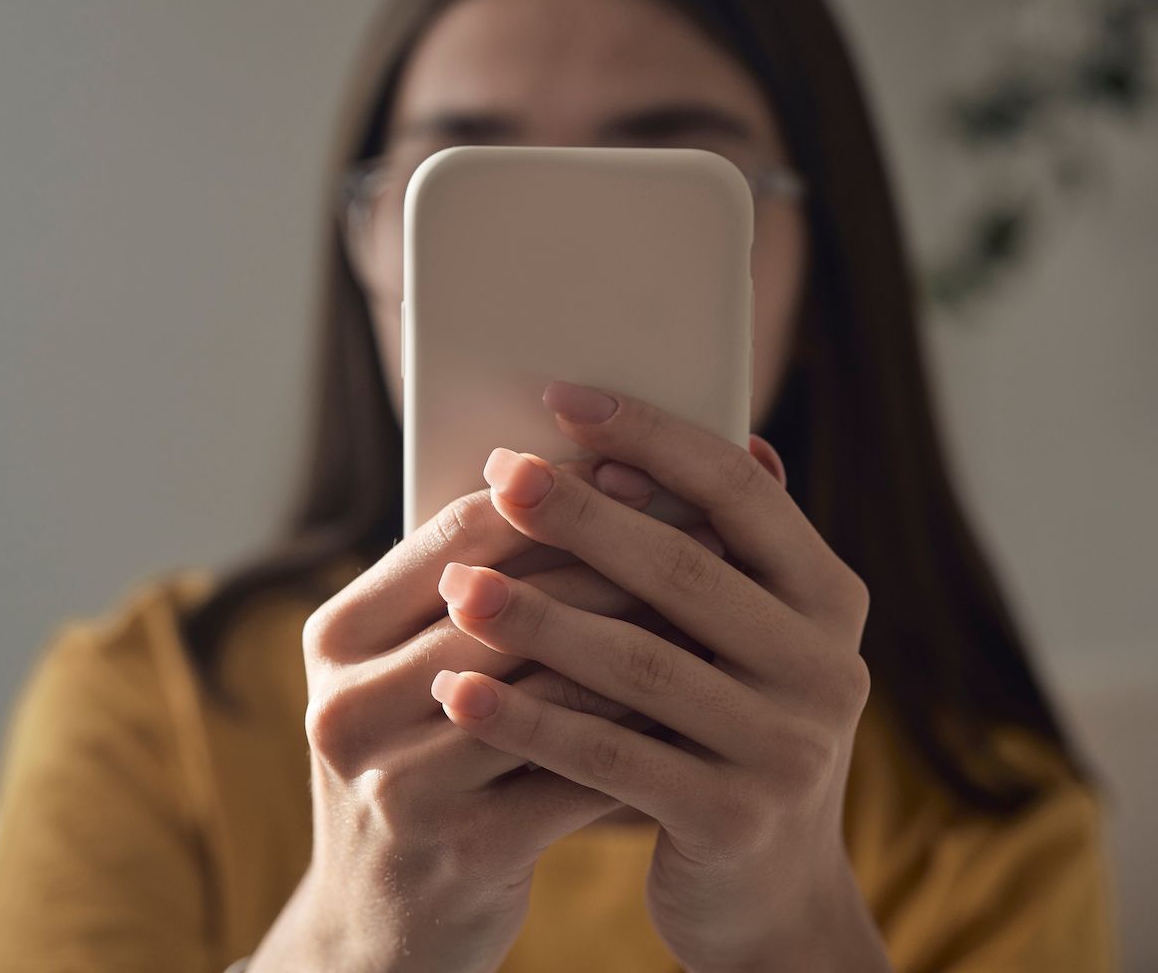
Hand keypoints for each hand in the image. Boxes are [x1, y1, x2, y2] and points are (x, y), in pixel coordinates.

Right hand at [254, 449, 724, 972]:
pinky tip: (691, 702)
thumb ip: (473, 589)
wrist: (379, 925)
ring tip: (712, 609)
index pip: (457, 533)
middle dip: (616, 562)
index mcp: (336, 635)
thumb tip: (591, 488)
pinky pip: (574, 770)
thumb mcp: (407, 673)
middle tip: (702, 532)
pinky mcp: (460, 851)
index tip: (636, 470)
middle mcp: (347, 704)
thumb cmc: (416, 763)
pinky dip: (638, 730)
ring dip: (643, 642)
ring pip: (550, 684)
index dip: (554, 496)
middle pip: (508, 601)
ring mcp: (397, 785)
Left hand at [429, 381, 890, 972]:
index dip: (652, 437)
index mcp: (829, 594)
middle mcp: (827, 665)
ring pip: (640, 663)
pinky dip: (528, 718)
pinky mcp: (733, 820)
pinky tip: (458, 690)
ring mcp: (789, 748)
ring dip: (537, 617)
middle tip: (499, 473)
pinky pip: (611, 756)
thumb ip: (718, 548)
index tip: (563, 398)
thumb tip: (675, 439)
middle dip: (581, 517)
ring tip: (457, 584)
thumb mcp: (746, 634)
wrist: (768, 889)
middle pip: (684, 569)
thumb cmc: (731, 723)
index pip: (740, 490)